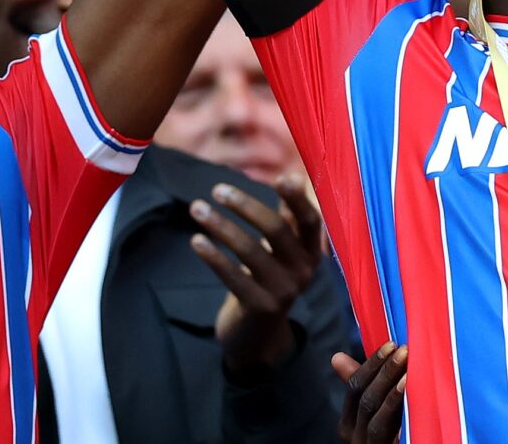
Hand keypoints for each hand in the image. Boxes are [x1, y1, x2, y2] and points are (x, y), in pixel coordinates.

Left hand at [198, 174, 326, 372]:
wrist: (260, 332)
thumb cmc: (270, 276)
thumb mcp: (284, 250)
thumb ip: (288, 216)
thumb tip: (293, 176)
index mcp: (311, 252)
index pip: (310, 221)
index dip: (298, 199)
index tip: (281, 178)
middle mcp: (303, 271)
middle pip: (277, 230)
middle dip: (246, 206)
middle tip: (217, 189)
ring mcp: (283, 291)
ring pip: (250, 250)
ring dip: (221, 225)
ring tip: (196, 208)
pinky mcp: (260, 307)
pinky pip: (233, 276)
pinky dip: (213, 255)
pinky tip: (196, 240)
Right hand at [332, 344, 407, 443]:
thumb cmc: (389, 437)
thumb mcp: (375, 412)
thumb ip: (363, 387)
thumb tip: (336, 357)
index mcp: (348, 426)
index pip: (354, 388)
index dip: (371, 364)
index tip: (392, 344)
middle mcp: (354, 439)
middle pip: (365, 400)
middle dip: (384, 373)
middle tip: (404, 351)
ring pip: (375, 418)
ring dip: (392, 392)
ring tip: (409, 371)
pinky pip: (391, 436)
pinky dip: (400, 415)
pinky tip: (412, 398)